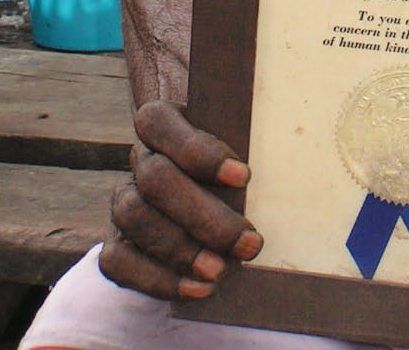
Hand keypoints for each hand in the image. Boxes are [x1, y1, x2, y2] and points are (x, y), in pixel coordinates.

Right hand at [100, 99, 262, 298]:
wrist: (204, 180)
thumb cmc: (232, 152)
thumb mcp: (240, 132)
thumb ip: (247, 136)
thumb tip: (290, 154)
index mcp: (163, 120)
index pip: (159, 122)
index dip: (198, 150)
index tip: (244, 177)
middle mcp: (140, 158)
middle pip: (155, 179)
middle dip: (203, 216)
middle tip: (248, 242)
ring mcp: (124, 199)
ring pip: (135, 218)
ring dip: (180, 250)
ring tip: (220, 271)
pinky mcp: (118, 240)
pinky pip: (118, 262)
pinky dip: (157, 279)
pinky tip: (196, 289)